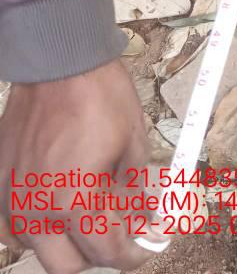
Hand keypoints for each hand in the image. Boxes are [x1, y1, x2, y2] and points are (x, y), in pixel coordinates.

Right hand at [0, 59, 160, 272]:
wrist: (60, 61)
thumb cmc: (100, 96)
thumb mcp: (133, 143)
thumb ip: (136, 191)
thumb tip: (142, 217)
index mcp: (76, 202)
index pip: (107, 252)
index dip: (133, 255)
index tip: (145, 247)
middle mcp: (38, 209)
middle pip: (68, 265)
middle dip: (98, 254)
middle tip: (119, 233)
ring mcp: (13, 198)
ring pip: (38, 248)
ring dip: (65, 241)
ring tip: (89, 214)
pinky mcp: (0, 181)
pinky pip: (14, 225)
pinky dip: (36, 225)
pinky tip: (55, 205)